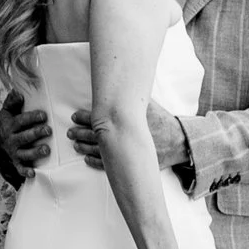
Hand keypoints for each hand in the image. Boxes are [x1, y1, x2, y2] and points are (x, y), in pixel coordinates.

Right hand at [0, 94, 51, 188]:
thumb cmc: (7, 126)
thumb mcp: (7, 113)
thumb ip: (12, 102)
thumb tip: (18, 92)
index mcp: (10, 125)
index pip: (21, 121)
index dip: (32, 117)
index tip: (44, 115)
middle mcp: (11, 139)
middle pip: (24, 137)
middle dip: (36, 133)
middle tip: (48, 130)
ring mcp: (13, 153)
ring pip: (24, 153)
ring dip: (35, 152)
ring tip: (46, 149)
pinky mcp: (16, 164)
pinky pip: (20, 169)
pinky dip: (26, 172)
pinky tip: (33, 173)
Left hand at [70, 103, 189, 179]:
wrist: (179, 141)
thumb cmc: (162, 120)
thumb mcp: (148, 104)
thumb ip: (133, 98)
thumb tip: (118, 82)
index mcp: (127, 119)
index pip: (101, 117)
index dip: (85, 117)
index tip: (74, 116)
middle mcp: (126, 136)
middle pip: (97, 134)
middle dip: (81, 133)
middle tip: (70, 132)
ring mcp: (128, 151)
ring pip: (101, 150)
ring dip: (85, 148)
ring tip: (75, 145)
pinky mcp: (131, 163)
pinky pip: (110, 165)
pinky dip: (97, 162)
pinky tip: (87, 159)